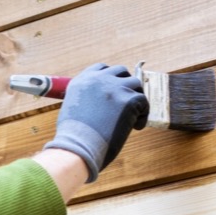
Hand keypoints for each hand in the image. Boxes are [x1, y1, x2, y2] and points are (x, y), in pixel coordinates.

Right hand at [42, 63, 148, 181]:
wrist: (79, 146)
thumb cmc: (74, 138)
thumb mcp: (71, 110)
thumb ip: (85, 100)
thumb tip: (98, 105)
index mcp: (82, 81)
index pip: (102, 68)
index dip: (111, 78)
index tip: (114, 91)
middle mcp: (98, 79)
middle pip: (121, 71)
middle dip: (125, 85)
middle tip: (126, 102)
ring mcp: (114, 87)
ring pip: (135, 83)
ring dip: (135, 98)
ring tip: (132, 116)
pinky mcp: (128, 99)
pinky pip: (144, 101)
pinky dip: (142, 115)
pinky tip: (135, 127)